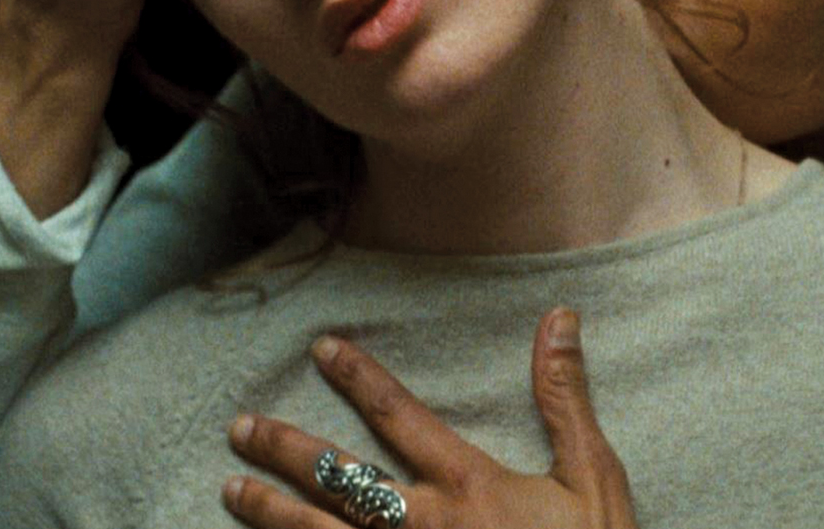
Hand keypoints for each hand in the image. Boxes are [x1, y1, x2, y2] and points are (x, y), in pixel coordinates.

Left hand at [223, 308, 636, 528]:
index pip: (398, 416)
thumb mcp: (593, 481)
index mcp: (468, 486)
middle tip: (240, 428)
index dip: (358, 377)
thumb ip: (565, 400)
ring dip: (271, 512)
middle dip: (284, 451)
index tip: (322, 348)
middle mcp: (424, 527)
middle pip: (338, 480)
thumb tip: (558, 317)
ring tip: (230, 490)